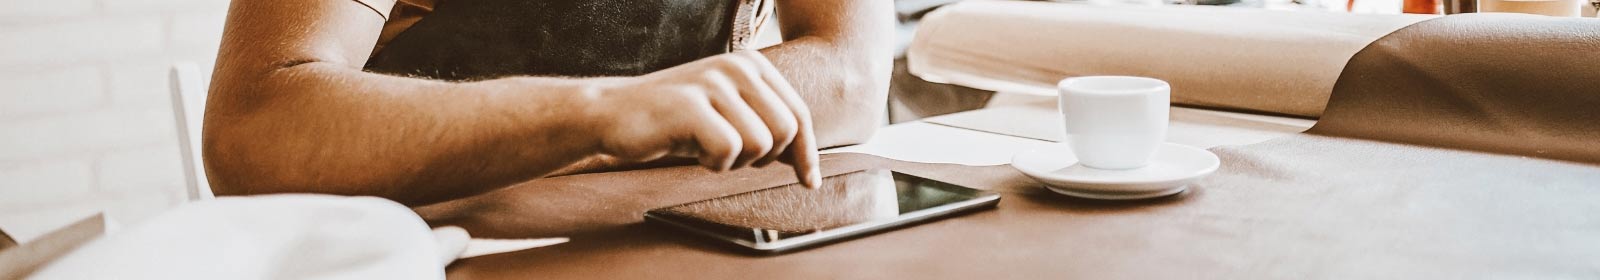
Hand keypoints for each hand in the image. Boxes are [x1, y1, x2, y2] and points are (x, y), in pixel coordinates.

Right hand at [589, 50, 821, 187]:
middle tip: (731, 157)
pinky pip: (728, 151)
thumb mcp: (730, 116)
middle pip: (785, 132)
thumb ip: (766, 127)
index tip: (809, 182)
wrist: (613, 114)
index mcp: (751, 64)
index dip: (807, 154)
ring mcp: (712, 83)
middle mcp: (737, 66)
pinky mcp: (691, 106)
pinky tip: (691, 149)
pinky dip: (712, 163)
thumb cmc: (676, 121)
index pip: (799, 114)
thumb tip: (807, 164)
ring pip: (759, 144)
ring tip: (706, 149)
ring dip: (735, 161)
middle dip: (764, 158)